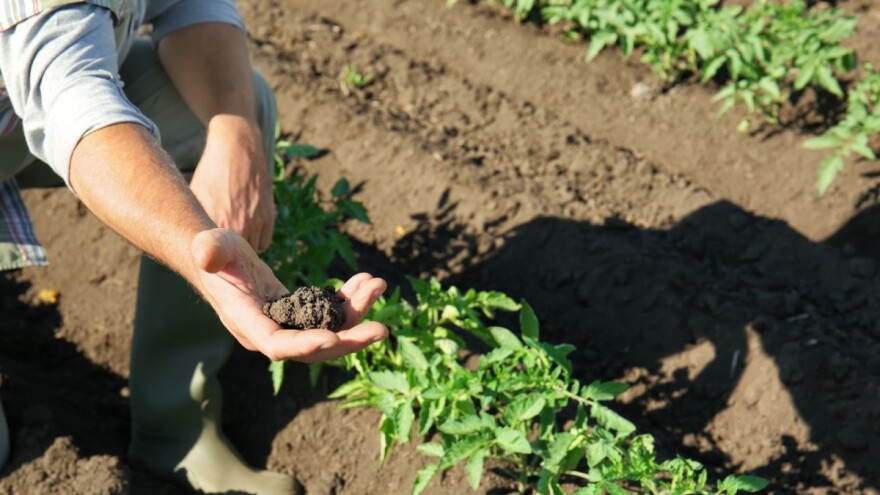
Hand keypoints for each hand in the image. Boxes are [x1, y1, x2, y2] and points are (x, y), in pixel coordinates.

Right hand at [189, 229, 388, 362]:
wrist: (221, 259)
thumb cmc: (214, 252)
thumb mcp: (210, 246)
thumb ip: (209, 250)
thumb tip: (207, 256)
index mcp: (248, 323)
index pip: (278, 344)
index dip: (305, 344)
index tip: (334, 338)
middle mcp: (270, 333)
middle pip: (314, 348)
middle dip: (349, 341)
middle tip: (382, 330)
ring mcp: (288, 326)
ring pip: (330, 330)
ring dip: (357, 313)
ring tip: (378, 284)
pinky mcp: (300, 315)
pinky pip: (330, 315)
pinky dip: (349, 300)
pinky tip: (366, 281)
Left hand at [190, 117, 275, 251]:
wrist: (237, 149)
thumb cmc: (211, 172)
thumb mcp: (195, 196)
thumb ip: (195, 222)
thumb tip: (191, 243)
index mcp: (214, 222)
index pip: (213, 255)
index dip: (210, 257)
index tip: (207, 256)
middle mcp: (237, 225)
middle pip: (233, 258)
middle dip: (227, 256)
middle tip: (221, 252)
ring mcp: (255, 221)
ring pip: (250, 252)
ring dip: (243, 249)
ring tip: (234, 242)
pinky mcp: (268, 216)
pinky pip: (263, 243)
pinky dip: (256, 240)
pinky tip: (247, 231)